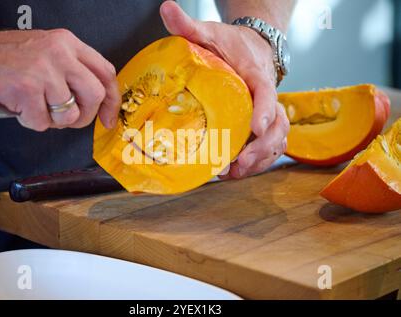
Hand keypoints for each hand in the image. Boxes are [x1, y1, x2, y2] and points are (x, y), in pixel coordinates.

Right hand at [0, 28, 119, 130]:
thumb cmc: (8, 59)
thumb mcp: (48, 52)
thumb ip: (73, 71)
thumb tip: (96, 101)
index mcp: (68, 43)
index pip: (105, 72)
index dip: (112, 100)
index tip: (109, 118)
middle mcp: (60, 54)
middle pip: (95, 95)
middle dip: (85, 116)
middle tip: (70, 119)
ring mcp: (43, 71)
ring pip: (69, 114)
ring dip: (53, 120)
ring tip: (36, 107)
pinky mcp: (26, 89)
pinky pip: (42, 122)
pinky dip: (30, 122)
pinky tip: (19, 107)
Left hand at [160, 1, 289, 177]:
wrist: (251, 47)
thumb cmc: (230, 44)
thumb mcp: (210, 33)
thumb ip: (190, 25)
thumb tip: (166, 7)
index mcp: (255, 74)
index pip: (265, 91)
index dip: (264, 110)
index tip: (256, 127)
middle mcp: (267, 96)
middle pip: (277, 123)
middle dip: (261, 146)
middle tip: (239, 162)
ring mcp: (268, 111)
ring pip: (277, 138)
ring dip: (260, 158)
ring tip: (236, 173)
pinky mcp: (264, 122)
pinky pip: (270, 144)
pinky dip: (259, 160)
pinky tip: (238, 171)